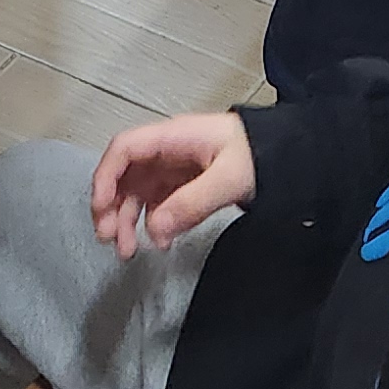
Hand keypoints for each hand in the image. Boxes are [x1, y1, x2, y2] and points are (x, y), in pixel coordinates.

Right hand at [92, 111, 255, 253]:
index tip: (101, 208)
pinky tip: (159, 243)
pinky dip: (152, 224)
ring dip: (127, 220)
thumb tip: (155, 230)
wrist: (287, 153)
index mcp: (173, 137)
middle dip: (111, 207)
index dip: (105, 177)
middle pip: (124, 174)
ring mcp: (174, 168)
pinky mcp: (184, 184)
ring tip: (127, 251)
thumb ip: (192, 203)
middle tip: (109, 238)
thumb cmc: (260, 152)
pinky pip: (157, 204)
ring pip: (137, 192)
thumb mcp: (229, 178)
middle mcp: (167, 151)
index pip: (124, 149)